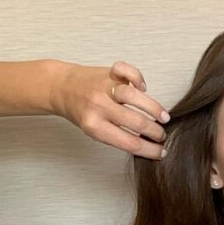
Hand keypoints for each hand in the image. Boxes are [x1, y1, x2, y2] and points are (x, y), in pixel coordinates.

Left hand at [50, 60, 168, 158]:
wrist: (60, 87)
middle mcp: (99, 107)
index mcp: (95, 127)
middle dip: (155, 132)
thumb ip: (117, 135)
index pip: (130, 143)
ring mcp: (103, 88)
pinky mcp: (108, 72)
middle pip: (135, 122)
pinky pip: (127, 72)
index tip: (161, 152)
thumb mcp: (94, 130)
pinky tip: (143, 88)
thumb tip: (145, 143)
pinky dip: (138, 78)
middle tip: (162, 135)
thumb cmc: (81, 111)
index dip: (150, 150)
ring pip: (133, 96)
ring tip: (163, 117)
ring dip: (153, 108)